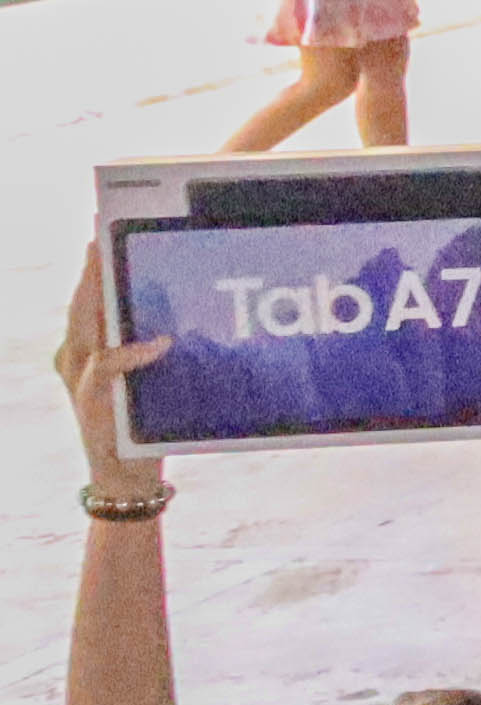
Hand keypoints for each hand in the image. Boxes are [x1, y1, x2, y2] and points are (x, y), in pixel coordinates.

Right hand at [58, 257, 166, 508]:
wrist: (126, 472)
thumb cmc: (141, 421)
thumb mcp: (146, 375)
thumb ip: (151, 346)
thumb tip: (181, 316)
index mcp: (85, 349)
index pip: (86, 300)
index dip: (91, 268)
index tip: (99, 232)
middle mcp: (74, 358)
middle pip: (80, 304)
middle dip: (90, 269)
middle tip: (99, 236)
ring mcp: (79, 377)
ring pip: (83, 325)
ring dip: (96, 293)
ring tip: (108, 265)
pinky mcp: (92, 399)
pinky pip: (107, 366)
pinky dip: (133, 354)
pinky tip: (158, 343)